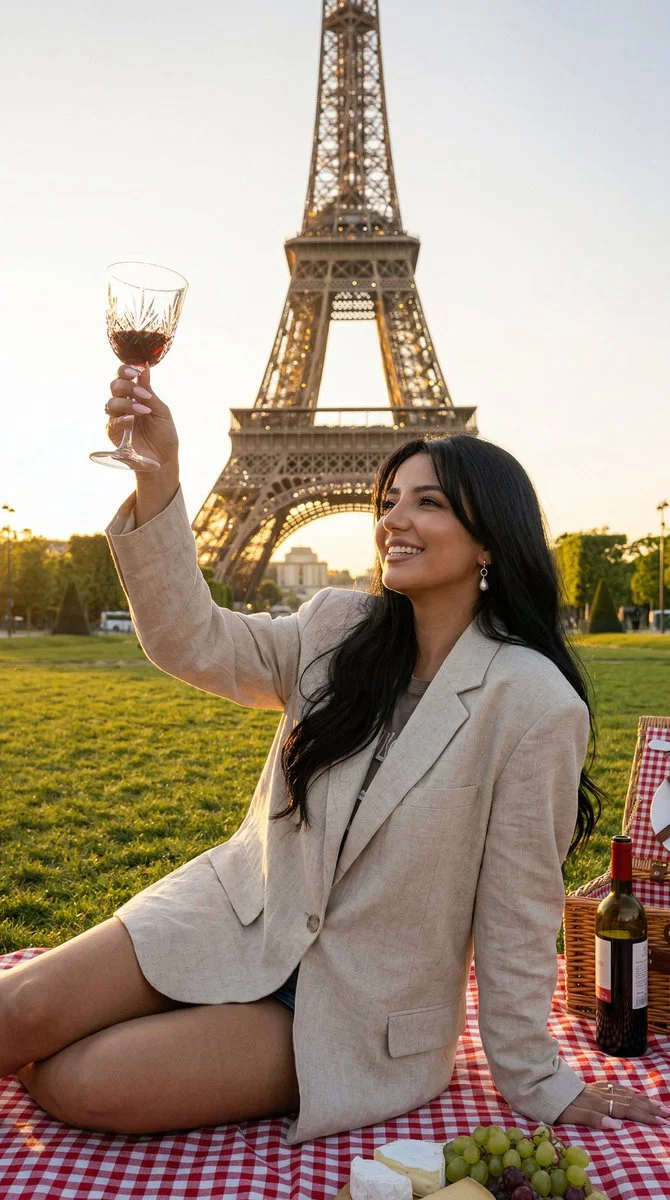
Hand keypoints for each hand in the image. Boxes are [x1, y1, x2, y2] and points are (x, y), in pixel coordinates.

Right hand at [106, 364, 178, 470]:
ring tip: (144, 410)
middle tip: (142, 395)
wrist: (164, 459)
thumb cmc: (164, 434)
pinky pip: (112, 422)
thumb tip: (145, 368)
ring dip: (127, 403)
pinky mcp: (113, 433)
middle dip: (127, 386)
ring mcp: (117, 418)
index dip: (125, 371)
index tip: (135, 371)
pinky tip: (132, 419)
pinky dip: (122, 418)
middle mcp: (124, 404)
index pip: (123, 377)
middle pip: (114, 386)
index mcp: (135, 396)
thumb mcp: (161, 411)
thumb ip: (149, 391)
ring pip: (111, 402)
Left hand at [555, 1080, 669, 1129]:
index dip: (643, 1116)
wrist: (535, 1080)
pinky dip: (628, 1091)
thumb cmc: (550, 1102)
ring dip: (642, 1100)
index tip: (661, 1123)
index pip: (625, 1110)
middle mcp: (598, 1094)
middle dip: (649, 1109)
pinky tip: (635, 1093)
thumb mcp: (567, 1114)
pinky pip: (614, 1086)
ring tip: (658, 1106)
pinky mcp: (591, 1085)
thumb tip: (617, 1126)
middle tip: (667, 1116)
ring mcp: (595, 1088)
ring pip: (624, 1093)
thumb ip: (591, 1119)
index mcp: (595, 1103)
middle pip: (628, 1101)